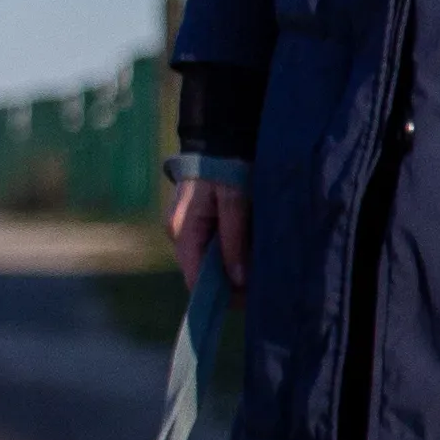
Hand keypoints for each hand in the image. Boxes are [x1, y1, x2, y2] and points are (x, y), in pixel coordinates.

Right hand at [165, 175, 249, 293]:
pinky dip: (231, 253)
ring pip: (208, 260)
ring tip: (259, 270)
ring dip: (232, 268)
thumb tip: (238, 281)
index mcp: (182, 231)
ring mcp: (185, 227)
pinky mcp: (196, 221)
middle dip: (229, 283)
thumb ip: (235, 240)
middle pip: (201, 272)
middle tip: (260, 287)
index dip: (218, 294)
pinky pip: (212, 247)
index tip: (247, 302)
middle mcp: (178, 233)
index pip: (195, 278)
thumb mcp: (234, 202)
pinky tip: (249, 253)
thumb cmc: (227, 167)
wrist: (219, 137)